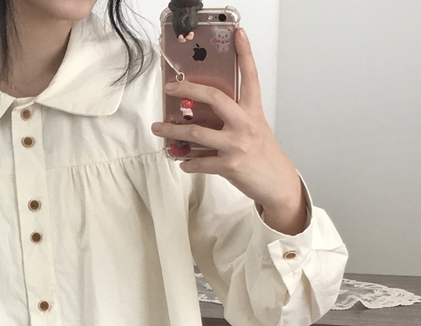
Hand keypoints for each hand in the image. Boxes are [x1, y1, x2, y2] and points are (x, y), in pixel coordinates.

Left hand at [152, 28, 307, 235]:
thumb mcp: (254, 128)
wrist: (277, 182)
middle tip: (170, 88)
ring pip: (198, 133)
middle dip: (188, 90)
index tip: (238, 33)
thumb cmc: (262, 154)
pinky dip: (188, 163)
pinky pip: (201, 162)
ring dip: (173, 132)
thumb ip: (234, 118)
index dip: (245, 53)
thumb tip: (202, 117)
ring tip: (159, 129)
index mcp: (252, 111)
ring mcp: (236, 144)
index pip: (250, 76)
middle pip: (214, 97)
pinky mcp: (230, 165)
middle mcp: (244, 123)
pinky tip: (182, 162)